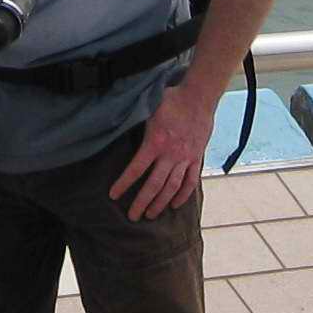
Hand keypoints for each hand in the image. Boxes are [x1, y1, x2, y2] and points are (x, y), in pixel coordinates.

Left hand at [109, 76, 218, 219]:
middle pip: (154, 185)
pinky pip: (191, 181)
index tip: (113, 195)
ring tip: (150, 214)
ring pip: (172, 187)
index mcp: (155, 142)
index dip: (124, 183)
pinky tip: (175, 205)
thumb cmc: (172, 99)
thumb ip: (136, 122)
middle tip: (132, 216)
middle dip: (142, 202)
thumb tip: (118, 125)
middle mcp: (171, 154)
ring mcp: (185, 158)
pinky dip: (183, 195)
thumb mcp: (148, 109)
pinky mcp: (197, 158)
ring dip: (160, 203)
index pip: (136, 169)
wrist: (199, 96)